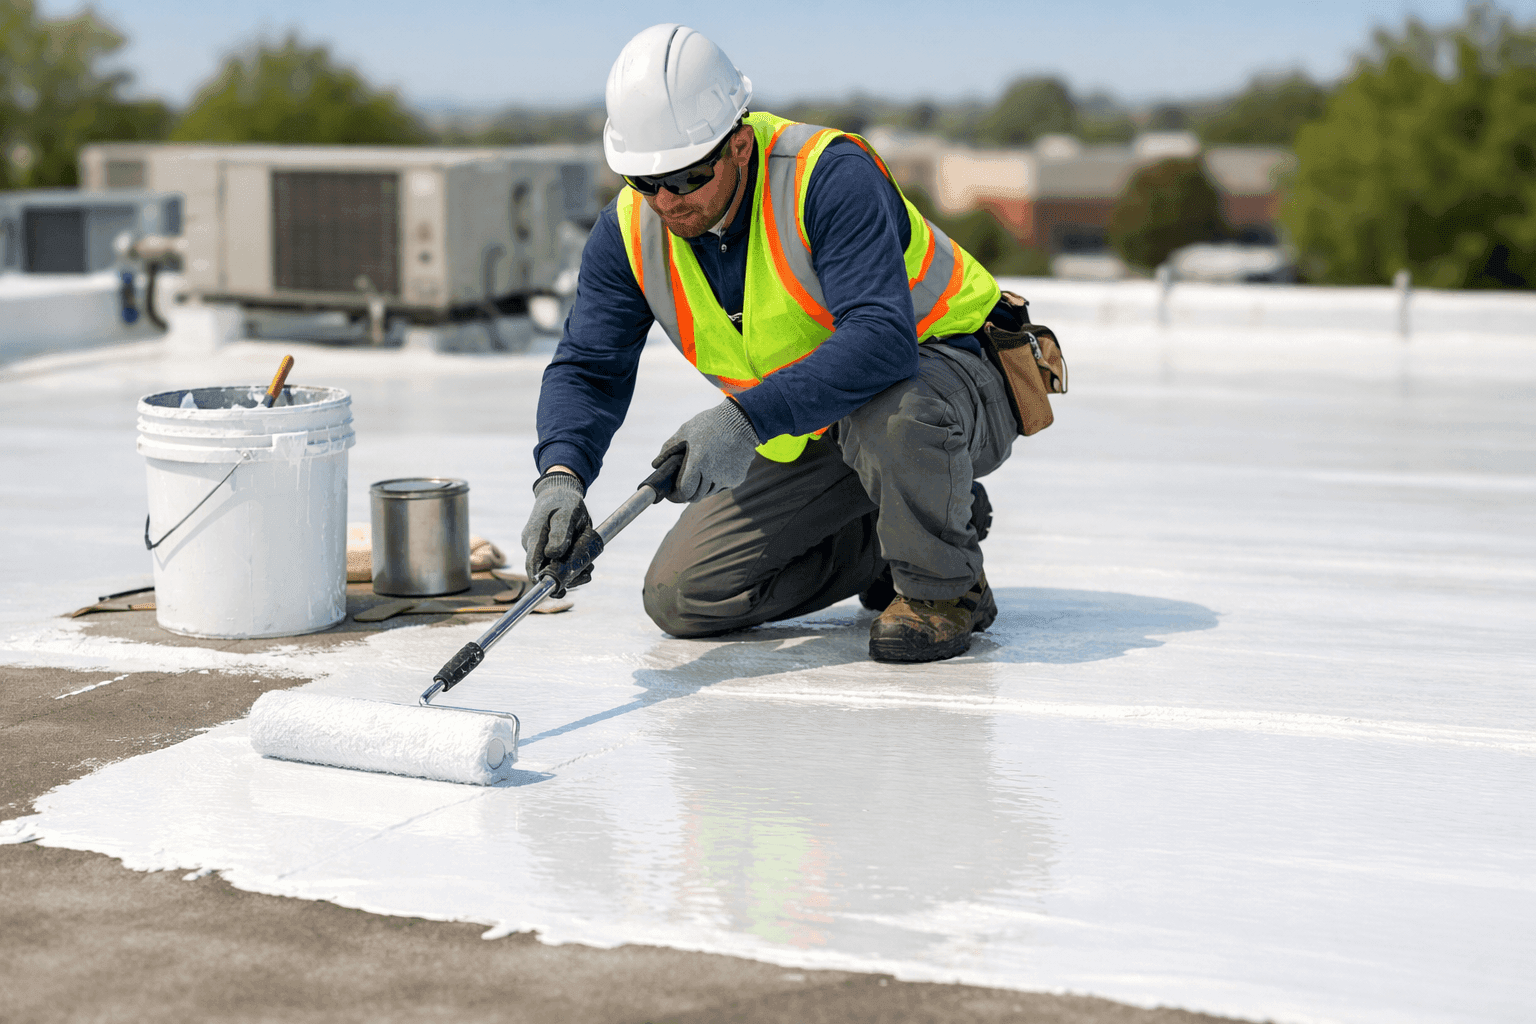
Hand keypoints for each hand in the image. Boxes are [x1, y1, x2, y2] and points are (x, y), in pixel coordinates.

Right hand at [521, 471, 593, 587]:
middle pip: (543, 571)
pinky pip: (557, 565)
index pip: (532, 565)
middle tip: (586, 573)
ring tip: (589, 567)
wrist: (561, 493)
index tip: (558, 590)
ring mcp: (538, 548)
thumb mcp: (567, 514)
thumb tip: (553, 554)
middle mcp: (532, 545)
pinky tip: (585, 566)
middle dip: (565, 577)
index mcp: (534, 536)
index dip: (542, 582)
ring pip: (552, 570)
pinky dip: (571, 568)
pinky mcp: (546, 551)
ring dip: (571, 574)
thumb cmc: (565, 502)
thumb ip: (560, 533)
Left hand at [653, 399, 759, 502]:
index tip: (672, 492)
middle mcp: (713, 474)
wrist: (741, 421)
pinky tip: (715, 467)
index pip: (685, 492)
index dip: (676, 495)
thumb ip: (668, 449)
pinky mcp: (737, 479)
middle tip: (683, 484)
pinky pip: (722, 487)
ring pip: (709, 493)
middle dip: (687, 492)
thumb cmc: (710, 424)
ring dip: (701, 488)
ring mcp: (726, 478)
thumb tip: (655, 465)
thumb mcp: (685, 431)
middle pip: (696, 496)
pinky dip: (715, 483)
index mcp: (698, 462)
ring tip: (700, 473)